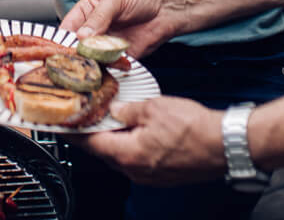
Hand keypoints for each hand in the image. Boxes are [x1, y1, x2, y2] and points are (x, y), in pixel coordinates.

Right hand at [59, 0, 172, 58]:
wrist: (167, 7)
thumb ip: (99, 16)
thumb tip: (81, 35)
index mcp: (86, 11)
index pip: (67, 28)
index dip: (62, 39)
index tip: (61, 48)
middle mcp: (93, 30)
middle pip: (75, 48)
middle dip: (75, 54)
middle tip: (79, 57)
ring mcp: (104, 45)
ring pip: (90, 60)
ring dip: (92, 63)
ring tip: (96, 60)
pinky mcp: (118, 57)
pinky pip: (108, 67)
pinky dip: (109, 67)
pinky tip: (113, 62)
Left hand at [71, 96, 224, 184]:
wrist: (222, 144)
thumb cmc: (193, 128)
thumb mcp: (154, 107)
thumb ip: (130, 109)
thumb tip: (117, 109)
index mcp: (127, 154)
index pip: (90, 144)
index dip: (73, 133)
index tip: (61, 126)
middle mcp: (134, 170)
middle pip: (105, 152)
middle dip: (96, 133)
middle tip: (90, 116)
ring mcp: (149, 175)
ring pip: (123, 155)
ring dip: (117, 139)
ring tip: (118, 119)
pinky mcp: (162, 174)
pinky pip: (139, 159)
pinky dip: (134, 145)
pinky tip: (142, 130)